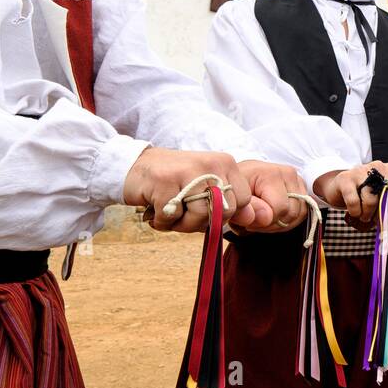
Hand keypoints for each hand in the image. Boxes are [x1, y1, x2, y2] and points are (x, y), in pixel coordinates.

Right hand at [122, 147, 249, 232]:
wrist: (135, 166)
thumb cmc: (175, 181)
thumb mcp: (206, 185)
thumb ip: (228, 201)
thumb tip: (252, 219)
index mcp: (225, 163)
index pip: (243, 201)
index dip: (225, 215)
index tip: (206, 211)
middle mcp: (211, 163)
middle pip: (223, 212)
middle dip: (202, 222)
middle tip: (184, 215)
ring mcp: (187, 170)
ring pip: (198, 216)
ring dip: (181, 224)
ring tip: (170, 212)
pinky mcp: (164, 181)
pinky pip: (171, 217)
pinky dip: (162, 221)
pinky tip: (155, 208)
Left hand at [234, 160, 308, 232]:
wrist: (237, 178)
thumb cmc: (235, 188)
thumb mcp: (235, 198)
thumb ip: (250, 208)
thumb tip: (267, 217)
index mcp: (273, 173)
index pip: (280, 208)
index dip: (264, 221)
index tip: (249, 219)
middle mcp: (289, 173)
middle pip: (292, 213)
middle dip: (273, 223)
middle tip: (255, 221)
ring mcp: (298, 180)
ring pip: (300, 214)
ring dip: (282, 223)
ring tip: (263, 219)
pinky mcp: (301, 188)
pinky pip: (302, 212)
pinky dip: (289, 220)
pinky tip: (273, 217)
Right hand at [314, 161, 387, 226]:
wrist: (341, 187)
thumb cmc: (368, 192)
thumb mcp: (386, 195)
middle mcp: (378, 166)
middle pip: (386, 198)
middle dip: (381, 213)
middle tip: (375, 218)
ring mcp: (360, 171)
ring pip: (370, 200)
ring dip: (367, 214)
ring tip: (364, 216)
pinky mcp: (345, 178)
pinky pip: (354, 202)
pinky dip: (355, 212)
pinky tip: (355, 212)